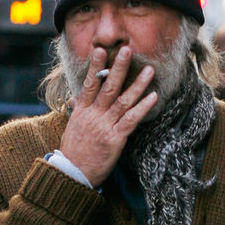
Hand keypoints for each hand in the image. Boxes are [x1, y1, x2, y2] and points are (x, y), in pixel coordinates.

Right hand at [58, 45, 157, 186]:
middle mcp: (93, 115)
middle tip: (128, 50)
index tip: (101, 50)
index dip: (95, 67)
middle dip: (119, 68)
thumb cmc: (74, 151)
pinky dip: (142, 108)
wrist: (73, 174)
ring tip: (149, 70)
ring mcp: (105, 126)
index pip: (89, 84)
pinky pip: (130, 120)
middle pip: (108, 87)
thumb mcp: (72, 127)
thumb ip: (77, 110)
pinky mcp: (115, 139)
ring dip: (137, 84)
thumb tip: (75, 98)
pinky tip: (153, 97)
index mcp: (82, 111)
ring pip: (123, 101)